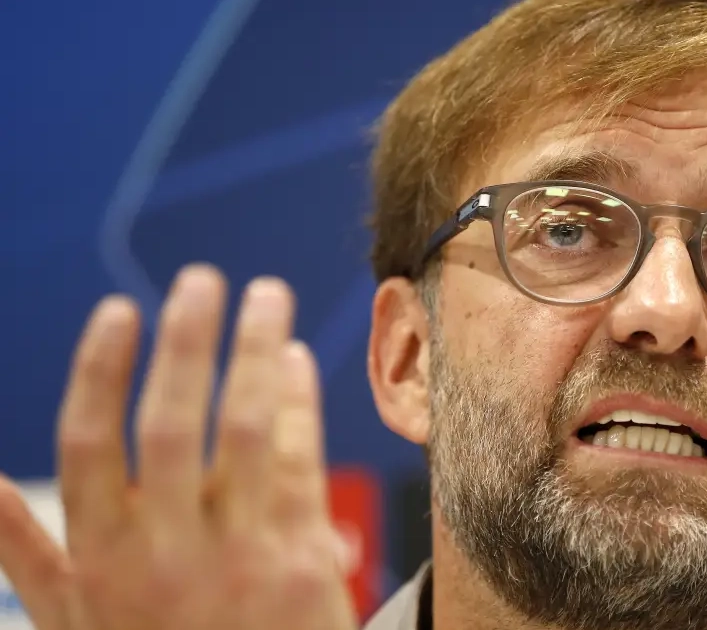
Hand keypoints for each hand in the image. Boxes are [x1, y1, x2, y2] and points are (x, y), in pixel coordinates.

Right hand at [0, 265, 357, 629]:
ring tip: (264, 293)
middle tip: (201, 278)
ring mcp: (239, 557)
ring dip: (253, 352)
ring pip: (246, 431)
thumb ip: (23, 553)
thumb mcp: (72, 620)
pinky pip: (302, 464)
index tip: (119, 311)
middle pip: (172, 423)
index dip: (101, 372)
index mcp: (100, 561)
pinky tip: (294, 359)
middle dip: (186, 342)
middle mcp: (164, 555)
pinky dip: (299, 404)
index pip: (87, 445)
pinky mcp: (302, 561)